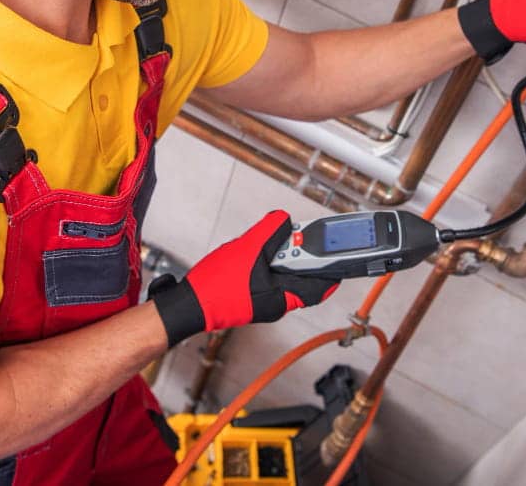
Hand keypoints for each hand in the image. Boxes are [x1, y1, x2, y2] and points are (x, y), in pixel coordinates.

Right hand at [148, 210, 340, 346]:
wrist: (188, 305)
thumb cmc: (215, 286)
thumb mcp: (247, 248)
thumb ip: (269, 231)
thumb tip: (283, 220)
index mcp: (282, 297)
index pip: (319, 286)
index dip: (330, 269)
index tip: (337, 253)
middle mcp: (276, 303)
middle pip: (299, 277)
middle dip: (296, 254)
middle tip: (289, 236)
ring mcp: (262, 302)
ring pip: (281, 276)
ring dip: (276, 257)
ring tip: (262, 243)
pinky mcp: (250, 299)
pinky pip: (266, 278)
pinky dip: (263, 264)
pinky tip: (249, 254)